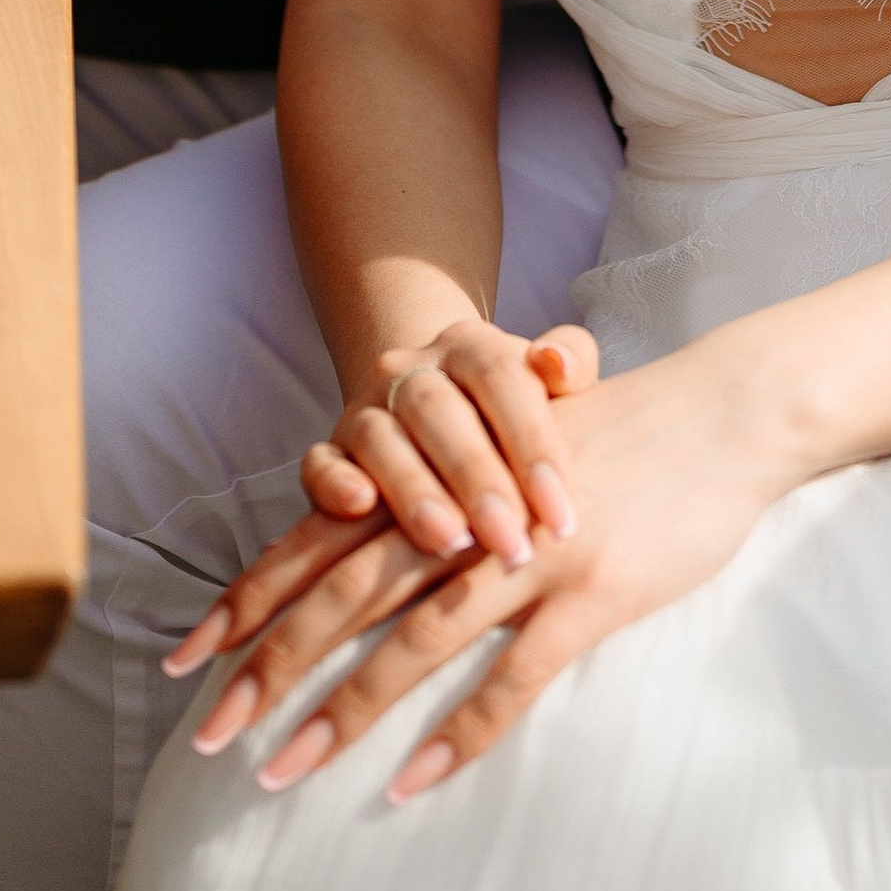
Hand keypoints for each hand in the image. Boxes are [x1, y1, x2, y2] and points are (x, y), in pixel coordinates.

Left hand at [165, 346, 786, 800]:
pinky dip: (460, 731)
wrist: (723, 412)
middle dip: (273, 663)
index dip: (256, 595)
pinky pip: (513, 674)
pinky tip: (413, 780)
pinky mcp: (592, 590)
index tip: (189, 654)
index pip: (326, 539)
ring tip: (283, 770)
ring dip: (345, 709)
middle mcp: (469, 512)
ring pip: (415, 638)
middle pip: (349, 593)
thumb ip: (452, 491)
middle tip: (209, 732)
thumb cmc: (624, 437)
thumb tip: (381, 544)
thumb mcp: (521, 447)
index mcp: (445, 478)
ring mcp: (530, 553)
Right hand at [301, 320, 599, 567]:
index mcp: (471, 345)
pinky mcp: (331, 450)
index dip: (534, 448)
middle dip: (478, 482)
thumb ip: (570, 361)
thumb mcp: (549, 384)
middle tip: (511, 545)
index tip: (563, 518)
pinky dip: (333, 484)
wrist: (437, 409)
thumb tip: (560, 365)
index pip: (502, 380)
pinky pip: (319, 462)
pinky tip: (359, 508)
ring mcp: (365, 408)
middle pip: (440, 412)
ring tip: (451, 542)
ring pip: (381, 440)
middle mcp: (411, 370)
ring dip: (415, 492)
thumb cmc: (512, 413)